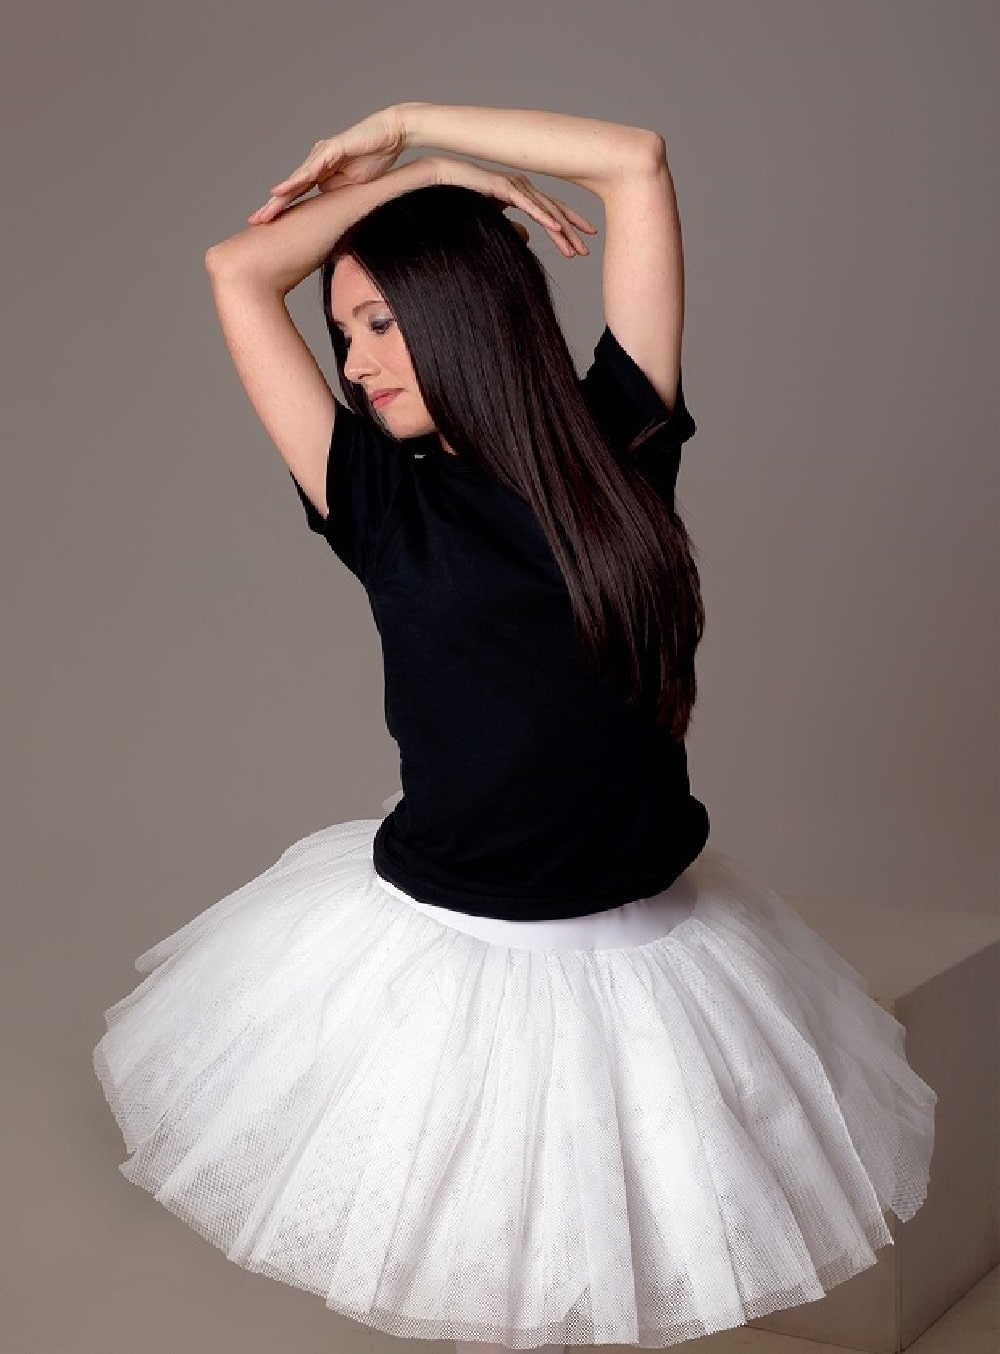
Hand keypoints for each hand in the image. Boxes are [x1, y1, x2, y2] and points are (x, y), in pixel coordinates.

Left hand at [249, 107, 406, 222]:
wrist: (391, 136)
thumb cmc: (375, 158)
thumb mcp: (353, 188)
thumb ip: (337, 195)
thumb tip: (324, 207)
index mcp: (321, 173)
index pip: (297, 195)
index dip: (282, 210)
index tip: (267, 225)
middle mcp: (316, 163)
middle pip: (291, 188)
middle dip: (273, 206)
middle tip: (255, 221)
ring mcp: (322, 155)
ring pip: (296, 179)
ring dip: (279, 195)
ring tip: (264, 210)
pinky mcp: (331, 149)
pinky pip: (310, 168)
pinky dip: (295, 180)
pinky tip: (281, 189)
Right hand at [429, 155, 597, 258]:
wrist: (441, 181)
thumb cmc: (464, 198)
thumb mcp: (493, 219)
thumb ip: (511, 227)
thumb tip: (529, 238)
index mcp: (522, 194)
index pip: (552, 210)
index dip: (569, 225)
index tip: (584, 240)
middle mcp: (523, 187)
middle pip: (555, 210)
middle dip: (573, 230)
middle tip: (587, 249)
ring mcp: (515, 185)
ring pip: (545, 210)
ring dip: (562, 230)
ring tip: (576, 248)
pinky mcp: (504, 187)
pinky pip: (528, 205)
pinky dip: (544, 217)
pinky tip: (556, 229)